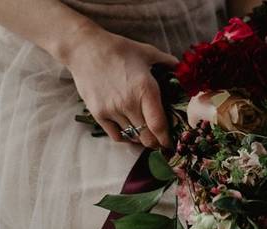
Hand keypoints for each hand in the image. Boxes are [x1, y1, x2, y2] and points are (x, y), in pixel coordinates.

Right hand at [64, 28, 178, 147]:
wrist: (85, 49)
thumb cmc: (118, 49)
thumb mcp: (146, 52)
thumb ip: (167, 62)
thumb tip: (181, 69)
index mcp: (145, 89)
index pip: (159, 126)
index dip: (166, 139)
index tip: (170, 142)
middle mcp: (129, 104)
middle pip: (147, 137)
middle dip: (156, 142)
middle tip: (159, 141)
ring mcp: (112, 110)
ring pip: (133, 137)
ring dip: (141, 138)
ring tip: (145, 133)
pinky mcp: (99, 114)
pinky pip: (116, 135)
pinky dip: (125, 136)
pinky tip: (129, 131)